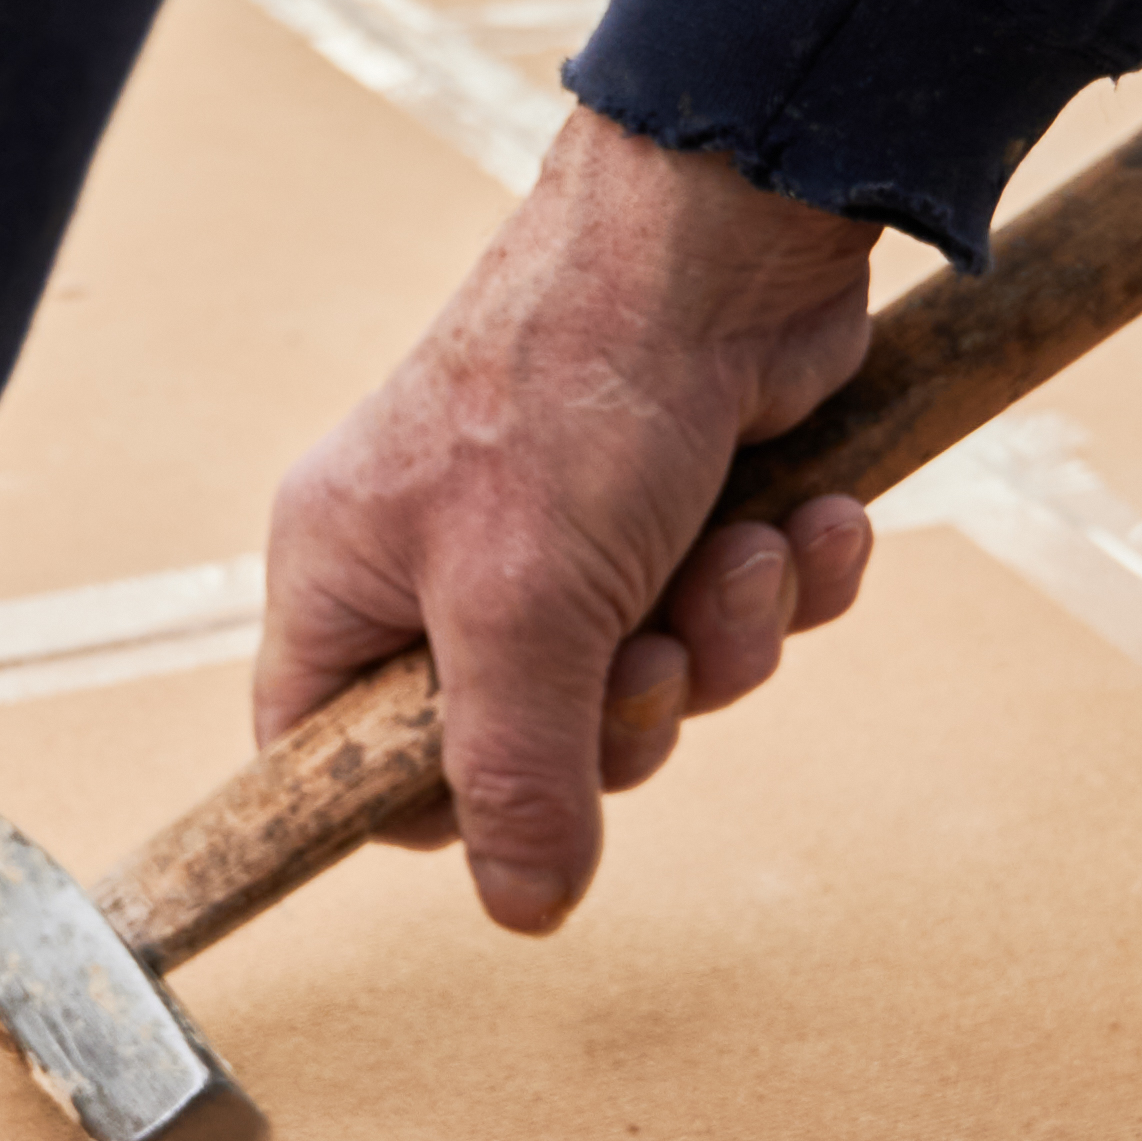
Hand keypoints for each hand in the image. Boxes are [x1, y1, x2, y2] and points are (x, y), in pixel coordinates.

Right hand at [260, 105, 885, 935]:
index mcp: (350, 574)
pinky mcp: (682, 505)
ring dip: (727, 638)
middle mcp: (448, 560)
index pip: (331, 756)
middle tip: (654, 651)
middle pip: (525, 746)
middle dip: (629, 713)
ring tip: (743, 555)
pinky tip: (809, 518)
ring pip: (654, 683)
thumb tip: (523, 912)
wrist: (730, 228)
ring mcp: (571, 533)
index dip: (421, 809)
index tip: (511, 817)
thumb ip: (514, 776)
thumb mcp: (521, 612)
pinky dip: (785, 577)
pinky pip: (733, 611)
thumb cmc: (577, 389)